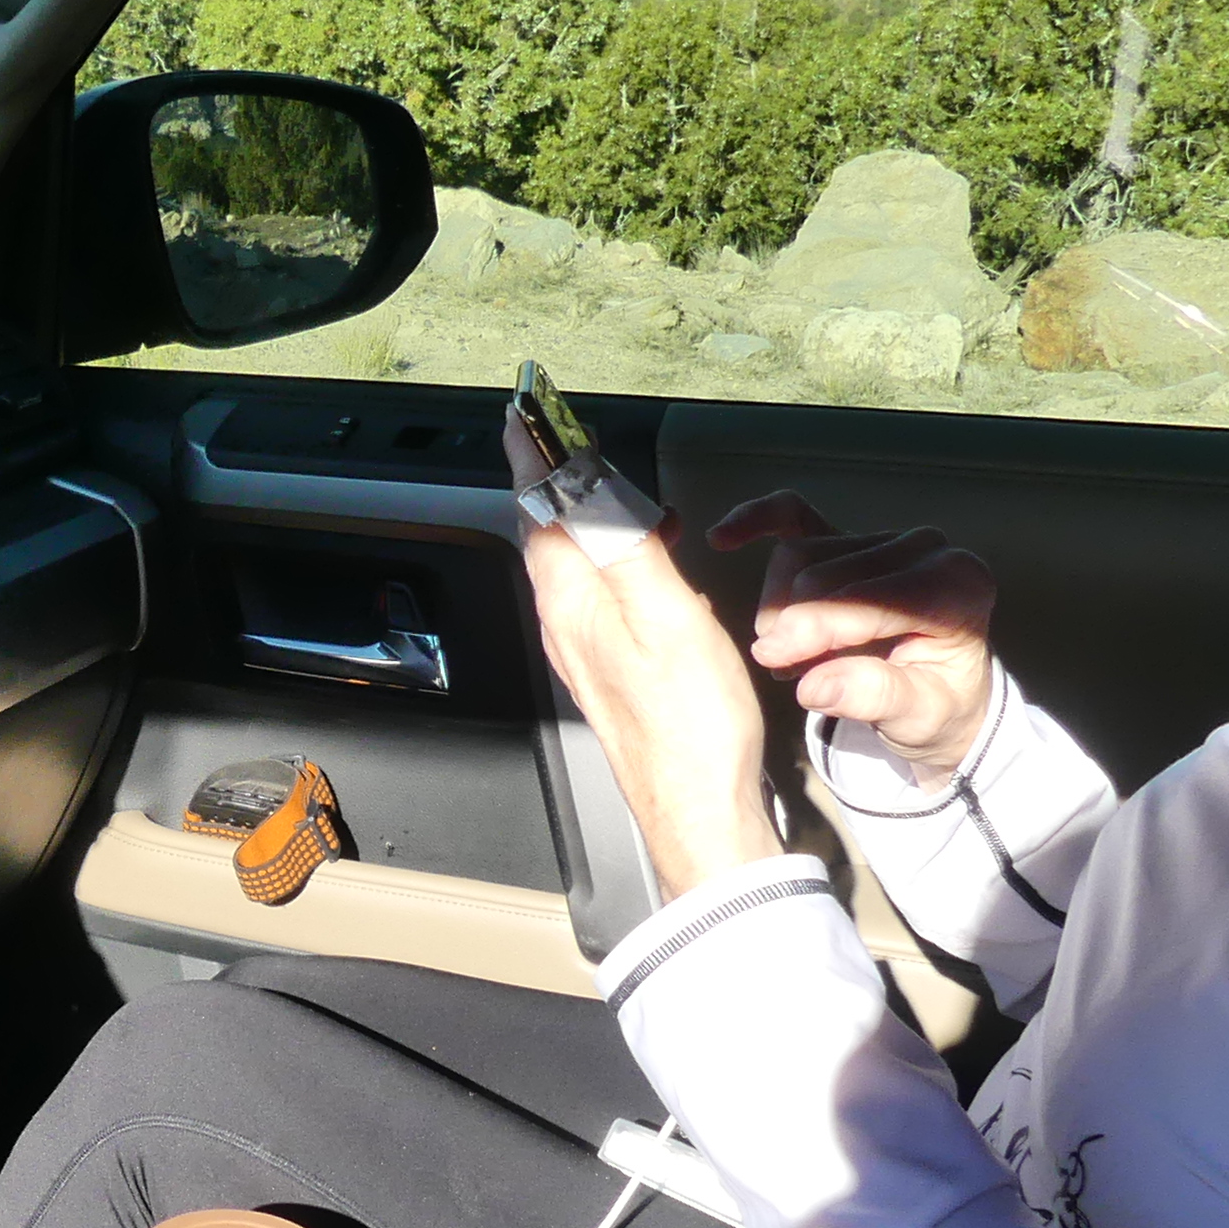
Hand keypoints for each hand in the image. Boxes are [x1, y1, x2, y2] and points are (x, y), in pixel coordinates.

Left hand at [506, 423, 777, 897]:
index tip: (527, 416)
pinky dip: (614, 561)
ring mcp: (585, 652)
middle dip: (561, 481)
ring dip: (590, 520)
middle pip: (550, 534)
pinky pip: (599, 596)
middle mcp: (566, 626)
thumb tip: (587, 485)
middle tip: (572, 438)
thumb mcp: (666, 616)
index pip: (539, 508)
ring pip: (574, 566)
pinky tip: (645, 564)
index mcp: (571, 604)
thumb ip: (625, 545)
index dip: (535, 456)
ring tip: (611, 487)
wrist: (702, 812)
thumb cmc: (690, 727)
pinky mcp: (610, 673)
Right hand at [707, 491, 997, 779]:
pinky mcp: (849, 537)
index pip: (869, 596)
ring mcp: (884, 537)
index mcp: (957, 585)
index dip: (816, 628)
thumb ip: (875, 698)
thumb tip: (814, 687)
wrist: (941, 694)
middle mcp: (925, 548)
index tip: (773, 661)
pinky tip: (722, 537)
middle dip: (794, 627)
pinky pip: (794, 516)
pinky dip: (756, 521)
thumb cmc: (936, 706)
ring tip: (792, 654)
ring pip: (800, 556)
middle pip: (826, 574)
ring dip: (779, 608)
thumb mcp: (920, 718)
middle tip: (787, 671)